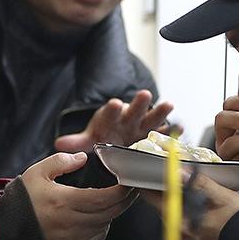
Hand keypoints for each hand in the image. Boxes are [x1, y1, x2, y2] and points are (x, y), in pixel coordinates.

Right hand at [18, 153, 138, 239]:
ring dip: (112, 213)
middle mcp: (71, 222)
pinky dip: (102, 225)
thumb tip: (82, 157)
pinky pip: (96, 237)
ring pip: (105, 225)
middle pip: (110, 213)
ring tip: (111, 200)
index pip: (103, 199)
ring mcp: (73, 238)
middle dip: (124, 201)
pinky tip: (96, 215)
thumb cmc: (22, 201)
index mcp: (64, 202)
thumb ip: (61, 161)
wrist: (6, 231)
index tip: (129, 182)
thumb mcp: (37, 173)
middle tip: (130, 189)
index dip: (121, 192)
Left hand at [54, 90, 176, 152]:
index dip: (112, 109)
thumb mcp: (89, 139)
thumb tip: (58, 144)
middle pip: (133, 109)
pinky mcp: (153, 134)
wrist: (118, 137)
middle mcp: (127, 118)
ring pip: (151, 117)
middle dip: (138, 103)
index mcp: (110, 118)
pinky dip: (171, 131)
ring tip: (169, 105)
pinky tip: (179, 129)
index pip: (109, 112)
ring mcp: (142, 125)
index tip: (114, 104)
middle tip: (144, 95)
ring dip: (160, 112)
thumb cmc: (104, 135)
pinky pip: (163, 132)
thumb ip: (76, 141)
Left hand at [146, 172, 238, 239]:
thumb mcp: (221, 197)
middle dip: (169, 193)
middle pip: (167, 209)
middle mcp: (183, 238)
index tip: (147, 175)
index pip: (156, 202)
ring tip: (194, 189)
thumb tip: (180, 173)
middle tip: (174, 176)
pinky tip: (205, 207)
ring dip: (183, 203)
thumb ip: (198, 184)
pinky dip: (193, 215)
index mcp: (183, 226)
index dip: (150, 186)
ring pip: (179, 218)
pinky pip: (189, 227)